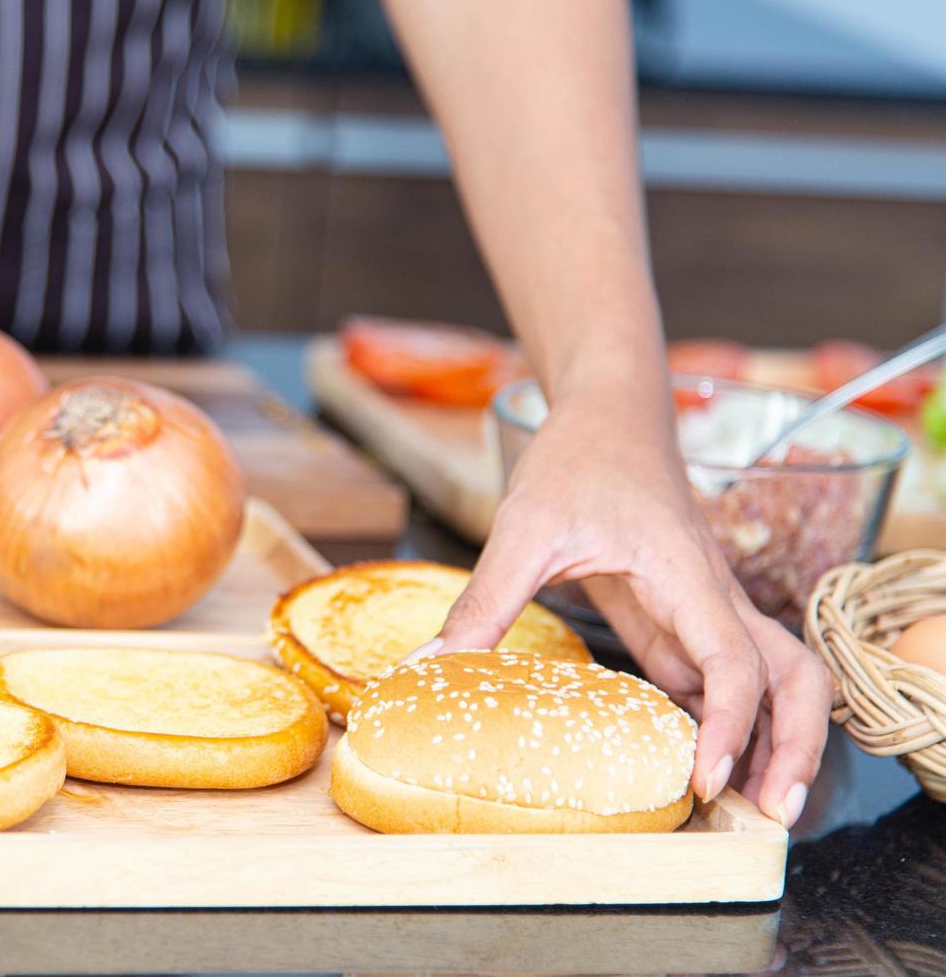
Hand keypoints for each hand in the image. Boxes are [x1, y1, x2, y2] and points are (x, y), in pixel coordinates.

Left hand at [407, 392, 831, 827]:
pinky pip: (717, 673)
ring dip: (767, 738)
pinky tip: (693, 759)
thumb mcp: (523, 527)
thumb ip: (483, 602)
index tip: (704, 779)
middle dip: (794, 746)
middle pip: (796, 677)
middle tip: (766, 813)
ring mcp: (703, 606)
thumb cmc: (578, 455)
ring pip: (771, 678)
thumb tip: (426, 668)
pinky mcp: (681, 614)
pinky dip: (720, 718)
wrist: (609, 410)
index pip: (736, 661)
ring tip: (741, 802)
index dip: (731, 727)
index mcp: (686, 573)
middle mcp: (712, 594)